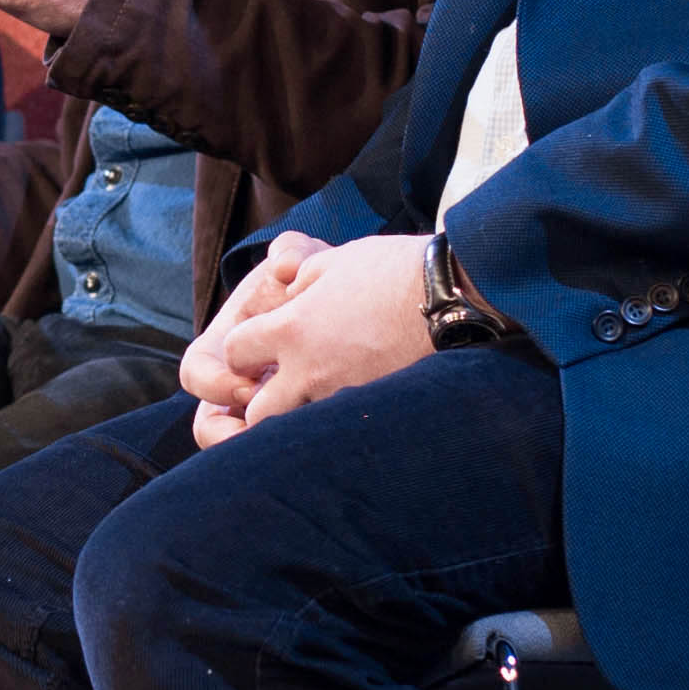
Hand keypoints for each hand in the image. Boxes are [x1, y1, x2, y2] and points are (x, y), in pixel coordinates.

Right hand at [181, 231, 323, 446]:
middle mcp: (236, 382)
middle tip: (263, 434)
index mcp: (224, 345)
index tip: (249, 386)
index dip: (215, 384)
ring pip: (244, 446)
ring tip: (292, 451)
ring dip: (260, 452)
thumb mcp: (299, 256)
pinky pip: (287, 446)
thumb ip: (291, 252)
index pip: (197, 374)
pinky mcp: (297, 420)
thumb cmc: (312, 277)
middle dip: (227, 437)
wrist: (352, 296)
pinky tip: (328, 443)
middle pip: (210, 426)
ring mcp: (265, 405)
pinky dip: (301, 448)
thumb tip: (286, 267)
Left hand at [209, 232, 436, 441]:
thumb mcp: (335, 261)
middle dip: (259, 405)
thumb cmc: (393, 269)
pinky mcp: (375, 408)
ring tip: (314, 399)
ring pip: (300, 428)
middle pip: (258, 413)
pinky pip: (342, 427)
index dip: (241, 351)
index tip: (256, 350)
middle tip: (276, 389)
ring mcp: (344, 395)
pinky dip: (338, 422)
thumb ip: (300, 280)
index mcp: (291, 330)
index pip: (233, 353)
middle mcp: (310, 371)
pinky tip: (348, 406)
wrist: (454, 294)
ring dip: (298, 418)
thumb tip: (287, 292)